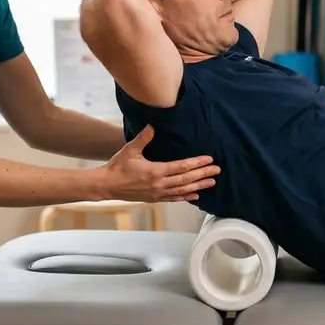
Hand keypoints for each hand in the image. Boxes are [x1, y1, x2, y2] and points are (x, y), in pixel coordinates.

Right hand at [96, 125, 218, 201]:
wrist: (106, 185)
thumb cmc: (118, 167)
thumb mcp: (130, 150)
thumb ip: (143, 138)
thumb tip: (152, 126)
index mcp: (156, 171)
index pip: (182, 167)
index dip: (197, 163)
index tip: (209, 160)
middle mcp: (159, 184)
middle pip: (186, 179)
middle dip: (203, 174)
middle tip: (217, 171)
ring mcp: (157, 193)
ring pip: (183, 190)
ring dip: (198, 186)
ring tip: (212, 183)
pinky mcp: (154, 199)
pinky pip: (174, 198)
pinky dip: (185, 196)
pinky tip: (195, 195)